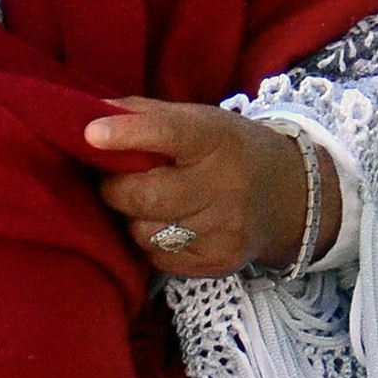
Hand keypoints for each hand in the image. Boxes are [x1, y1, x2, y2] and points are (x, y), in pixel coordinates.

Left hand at [84, 97, 339, 276]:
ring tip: (146, 204)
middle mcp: (226, 185)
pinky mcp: (219, 262)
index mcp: (217, 139)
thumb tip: (88, 116)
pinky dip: (150, 243)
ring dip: (133, 219)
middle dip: (115, 190)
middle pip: (146, 196)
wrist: (289, 197)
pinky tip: (167, 226)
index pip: (170, 132)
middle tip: (113, 181)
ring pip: (146, 233)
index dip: (127, 135)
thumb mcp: (200, 120)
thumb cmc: (228, 150)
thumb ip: (145, 115)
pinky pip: (159, 258)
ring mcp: (224, 229)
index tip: (91, 134)